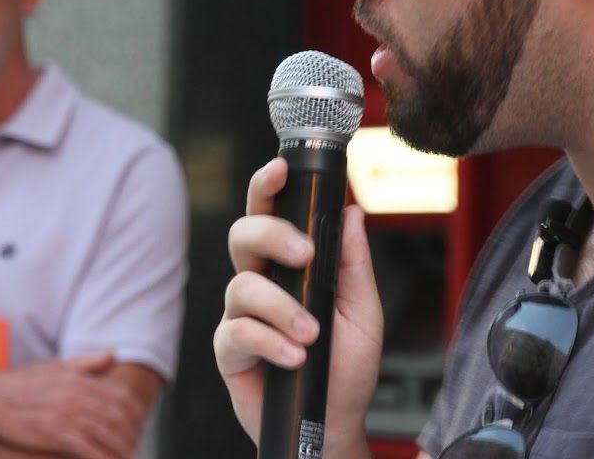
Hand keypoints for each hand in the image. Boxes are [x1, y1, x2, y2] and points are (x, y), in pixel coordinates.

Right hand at [0, 353, 146, 458]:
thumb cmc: (23, 383)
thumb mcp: (57, 366)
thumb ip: (87, 362)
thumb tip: (112, 354)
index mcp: (81, 379)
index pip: (119, 395)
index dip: (135, 412)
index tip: (140, 424)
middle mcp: (78, 395)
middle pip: (117, 416)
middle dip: (132, 433)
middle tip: (137, 445)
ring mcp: (67, 415)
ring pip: (106, 433)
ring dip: (122, 448)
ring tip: (129, 457)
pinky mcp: (54, 433)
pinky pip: (87, 448)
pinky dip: (102, 458)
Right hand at [213, 157, 383, 453]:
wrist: (334, 425)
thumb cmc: (347, 368)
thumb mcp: (364, 311)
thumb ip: (353, 263)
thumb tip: (350, 213)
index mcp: (290, 265)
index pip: (271, 214)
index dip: (268, 186)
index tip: (280, 169)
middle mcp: (261, 282)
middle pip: (243, 234)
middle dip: (271, 234)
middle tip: (304, 254)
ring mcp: (241, 315)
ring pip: (241, 285)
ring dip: (281, 307)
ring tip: (311, 333)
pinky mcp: (229, 350)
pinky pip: (235, 331)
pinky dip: (268, 341)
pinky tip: (293, 356)